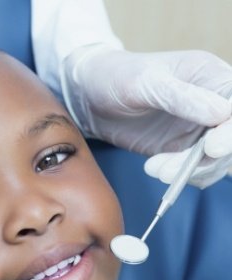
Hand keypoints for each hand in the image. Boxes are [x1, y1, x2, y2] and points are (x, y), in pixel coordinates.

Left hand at [61, 45, 231, 186]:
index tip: (212, 147)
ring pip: (215, 159)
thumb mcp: (145, 82)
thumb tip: (222, 113)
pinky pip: (195, 170)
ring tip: (155, 168)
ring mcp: (197, 128)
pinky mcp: (181, 148)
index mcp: (210, 76)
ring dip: (189, 171)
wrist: (89, 96)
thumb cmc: (116, 77)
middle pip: (231, 138)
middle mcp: (211, 103)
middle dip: (206, 158)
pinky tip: (154, 168)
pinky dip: (180, 176)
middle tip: (171, 168)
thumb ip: (181, 97)